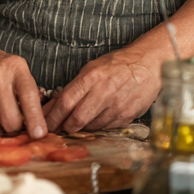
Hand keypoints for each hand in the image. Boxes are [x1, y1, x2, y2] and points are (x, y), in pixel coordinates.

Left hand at [43, 46, 162, 132]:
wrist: (148, 65)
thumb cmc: (117, 65)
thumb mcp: (92, 68)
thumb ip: (75, 86)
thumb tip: (55, 104)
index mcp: (91, 77)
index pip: (65, 101)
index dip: (52, 116)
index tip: (45, 123)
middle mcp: (103, 92)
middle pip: (77, 118)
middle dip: (64, 127)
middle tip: (58, 129)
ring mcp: (116, 106)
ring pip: (91, 126)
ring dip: (80, 128)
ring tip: (75, 125)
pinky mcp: (127, 117)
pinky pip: (106, 128)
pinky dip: (97, 127)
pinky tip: (94, 122)